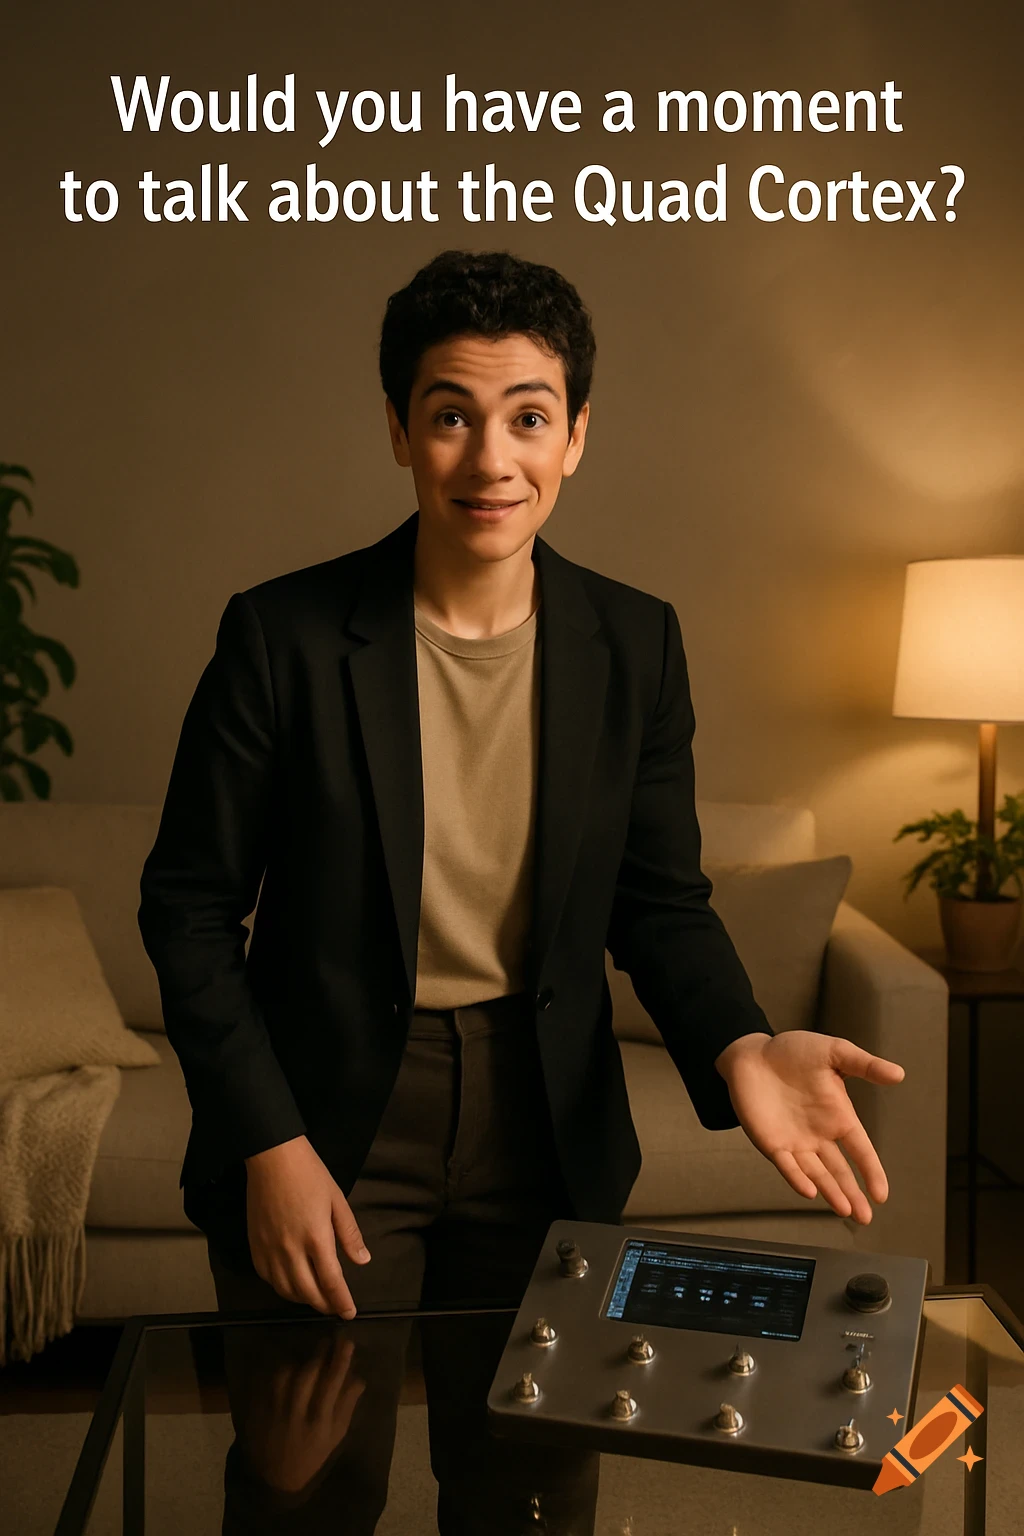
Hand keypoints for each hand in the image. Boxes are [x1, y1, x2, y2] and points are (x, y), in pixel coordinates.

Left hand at [238, 1328, 365, 1495]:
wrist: (275, 1476)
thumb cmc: (312, 1455)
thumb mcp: (335, 1436)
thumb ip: (347, 1406)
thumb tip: (358, 1377)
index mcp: (319, 1423)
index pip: (332, 1383)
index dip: (341, 1360)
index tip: (347, 1342)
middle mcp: (297, 1414)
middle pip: (309, 1374)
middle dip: (320, 1353)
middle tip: (329, 1340)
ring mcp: (275, 1411)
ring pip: (287, 1374)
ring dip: (300, 1360)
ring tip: (309, 1355)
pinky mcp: (259, 1410)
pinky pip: (270, 1381)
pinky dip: (281, 1370)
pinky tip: (289, 1367)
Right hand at [244, 1135, 369, 1316]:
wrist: (272, 1157)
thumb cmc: (309, 1174)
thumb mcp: (337, 1200)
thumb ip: (349, 1234)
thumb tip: (362, 1260)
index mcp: (316, 1238)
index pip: (331, 1282)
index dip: (341, 1302)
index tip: (349, 1312)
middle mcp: (291, 1250)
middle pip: (308, 1292)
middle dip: (324, 1305)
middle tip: (335, 1307)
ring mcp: (269, 1249)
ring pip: (285, 1290)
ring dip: (303, 1300)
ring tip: (316, 1298)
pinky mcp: (254, 1246)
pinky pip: (267, 1278)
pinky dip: (281, 1288)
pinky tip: (291, 1284)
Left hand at [713, 1031, 904, 1224]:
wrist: (753, 1052)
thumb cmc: (793, 1051)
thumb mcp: (834, 1052)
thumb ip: (865, 1065)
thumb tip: (898, 1074)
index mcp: (839, 1116)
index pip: (861, 1150)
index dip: (872, 1172)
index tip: (881, 1194)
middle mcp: (819, 1135)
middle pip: (841, 1171)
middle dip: (853, 1194)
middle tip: (865, 1217)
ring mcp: (796, 1141)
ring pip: (817, 1174)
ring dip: (831, 1192)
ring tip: (846, 1210)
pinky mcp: (771, 1143)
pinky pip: (787, 1165)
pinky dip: (797, 1178)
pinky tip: (809, 1191)